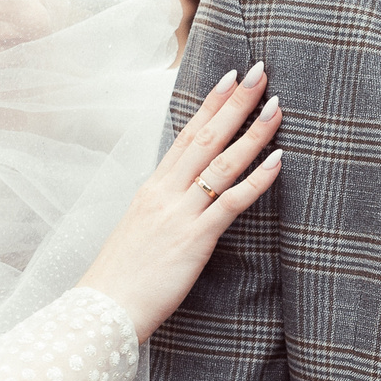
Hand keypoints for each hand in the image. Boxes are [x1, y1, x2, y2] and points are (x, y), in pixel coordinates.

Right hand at [79, 62, 281, 340]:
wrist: (101, 309)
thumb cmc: (119, 278)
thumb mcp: (138, 230)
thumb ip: (160, 209)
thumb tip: (178, 199)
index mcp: (151, 187)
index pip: (185, 135)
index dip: (210, 104)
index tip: (229, 76)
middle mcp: (165, 192)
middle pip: (206, 137)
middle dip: (235, 102)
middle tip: (260, 71)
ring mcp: (179, 213)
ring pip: (222, 163)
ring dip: (253, 132)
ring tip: (277, 106)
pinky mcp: (194, 239)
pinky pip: (231, 203)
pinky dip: (257, 179)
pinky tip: (279, 160)